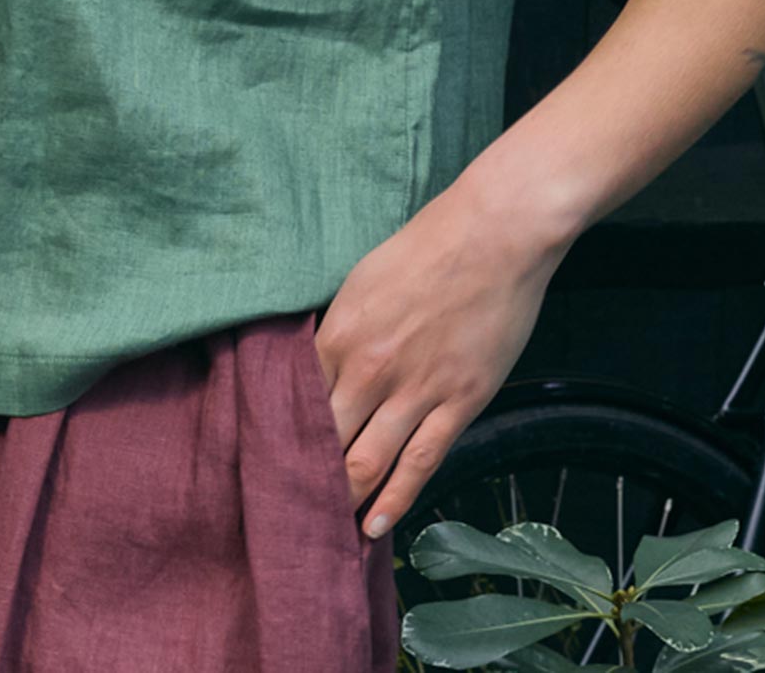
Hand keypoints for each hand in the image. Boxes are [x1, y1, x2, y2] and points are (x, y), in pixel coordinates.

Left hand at [312, 176, 567, 543]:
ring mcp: (415, 389)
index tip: (270, 466)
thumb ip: (339, 329)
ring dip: (346, 499)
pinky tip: (376, 524)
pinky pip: (420, 462)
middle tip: (291, 510)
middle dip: (306, 480)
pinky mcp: (458, 402)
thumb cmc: (427, 246)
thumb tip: (319, 365)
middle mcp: (369, 368)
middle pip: (326, 441)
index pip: (297, 403)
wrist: (493, 235)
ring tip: (327, 530)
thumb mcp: (362, 279)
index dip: (283, 439)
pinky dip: (395, 499)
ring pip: (367, 463)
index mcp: (339, 333)